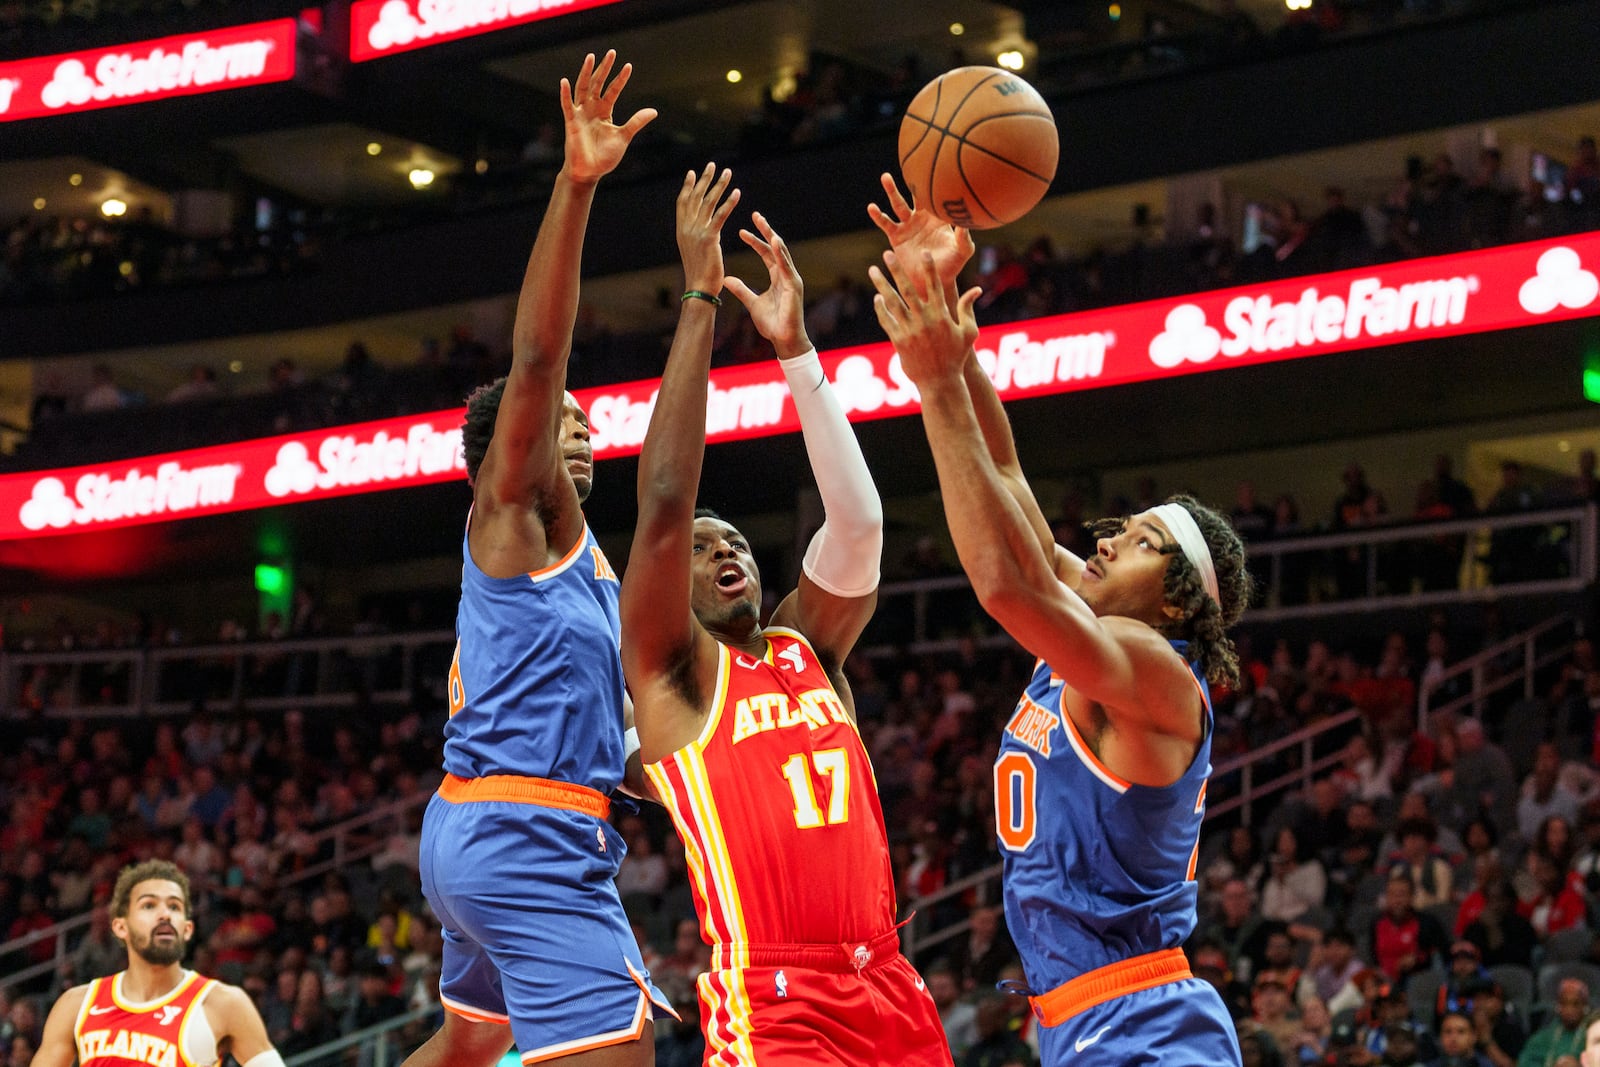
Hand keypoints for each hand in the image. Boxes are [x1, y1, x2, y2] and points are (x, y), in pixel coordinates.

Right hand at [559, 50, 657, 184]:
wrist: (589, 172)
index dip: (620, 79)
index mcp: (605, 111)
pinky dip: (565, 94)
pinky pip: (567, 105)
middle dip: (605, 68)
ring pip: (582, 88)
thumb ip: (636, 122)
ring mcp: (581, 113)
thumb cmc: (604, 157)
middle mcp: (592, 109)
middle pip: (598, 83)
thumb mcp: (624, 137)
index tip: (629, 66)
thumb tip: (654, 111)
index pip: (613, 90)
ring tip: (591, 57)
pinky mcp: (571, 122)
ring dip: (586, 73)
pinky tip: (565, 81)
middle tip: (612, 52)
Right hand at [676, 163, 738, 295]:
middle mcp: (686, 228)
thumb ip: (695, 237)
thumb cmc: (699, 275)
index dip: (688, 187)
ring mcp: (696, 232)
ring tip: (728, 172)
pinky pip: (720, 216)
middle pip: (695, 197)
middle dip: (704, 179)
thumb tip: (700, 229)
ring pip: (708, 203)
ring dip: (719, 185)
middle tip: (712, 164)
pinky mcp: (709, 238)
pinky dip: (729, 202)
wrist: (699, 289)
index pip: (683, 203)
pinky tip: (736, 192)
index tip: (693, 172)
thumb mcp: (693, 252)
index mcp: (682, 231)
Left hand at [724, 212, 810, 359]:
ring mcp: (792, 279)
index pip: (766, 254)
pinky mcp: (794, 286)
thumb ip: (741, 290)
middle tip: (755, 215)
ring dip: (772, 236)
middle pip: (775, 248)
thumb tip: (727, 279)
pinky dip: (780, 253)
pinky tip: (774, 241)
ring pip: (782, 253)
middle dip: (765, 231)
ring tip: (763, 223)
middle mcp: (786, 274)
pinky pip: (786, 266)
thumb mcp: (752, 303)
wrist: (784, 340)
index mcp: (777, 277)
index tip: (742, 231)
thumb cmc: (772, 324)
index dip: (755, 241)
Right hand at [867, 172, 974, 294]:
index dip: (935, 183)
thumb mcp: (962, 251)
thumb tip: (967, 221)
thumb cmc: (952, 266)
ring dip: (892, 191)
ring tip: (885, 177)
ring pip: (898, 204)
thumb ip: (965, 237)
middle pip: (916, 194)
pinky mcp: (896, 236)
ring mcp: (908, 225)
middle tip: (909, 162)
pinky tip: (872, 207)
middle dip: (913, 180)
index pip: (937, 196)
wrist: (932, 282)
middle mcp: (922, 218)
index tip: (933, 168)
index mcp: (939, 218)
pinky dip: (879, 216)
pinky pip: (886, 223)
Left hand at [868, 248, 979, 383]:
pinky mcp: (899, 341)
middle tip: (887, 253)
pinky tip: (877, 297)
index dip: (929, 268)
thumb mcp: (968, 332)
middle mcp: (924, 320)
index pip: (934, 285)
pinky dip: (881, 308)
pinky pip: (887, 321)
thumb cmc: (956, 357)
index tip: (923, 252)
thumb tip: (976, 289)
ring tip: (872, 270)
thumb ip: (968, 309)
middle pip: (908, 289)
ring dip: (881, 284)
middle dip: (897, 270)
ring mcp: (910, 331)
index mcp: (942, 315)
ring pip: (893, 302)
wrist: (940, 382)